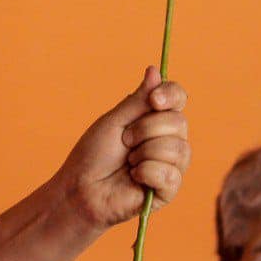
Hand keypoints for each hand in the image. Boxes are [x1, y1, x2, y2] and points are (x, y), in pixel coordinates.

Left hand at [56, 66, 189, 230]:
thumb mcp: (114, 121)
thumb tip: (154, 70)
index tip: (154, 100)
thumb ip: (138, 100)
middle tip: (124, 142)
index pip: (178, 98)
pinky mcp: (168, 188)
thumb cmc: (93, 155)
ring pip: (178, 148)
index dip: (171, 95)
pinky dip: (146, 172)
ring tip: (128, 163)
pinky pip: (170, 173)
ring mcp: (171, 164)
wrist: (81, 189)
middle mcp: (168, 139)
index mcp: (155, 119)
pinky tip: (134, 178)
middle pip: (179, 122)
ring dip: (144, 153)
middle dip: (145, 129)